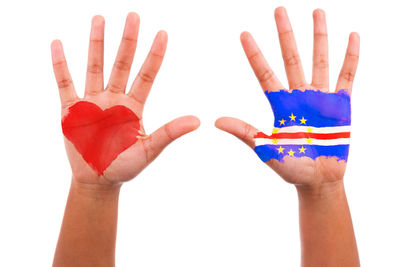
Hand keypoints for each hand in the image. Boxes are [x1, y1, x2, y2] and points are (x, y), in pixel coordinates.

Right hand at [51, 13, 199, 186]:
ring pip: (95, 67)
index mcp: (134, 107)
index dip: (154, 56)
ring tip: (100, 19)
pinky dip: (61, 65)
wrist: (99, 180)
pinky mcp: (71, 111)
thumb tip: (198, 121)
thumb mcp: (149, 150)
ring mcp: (93, 103)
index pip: (146, 76)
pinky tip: (58, 44)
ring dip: (97, 44)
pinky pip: (65, 83)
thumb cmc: (126, 166)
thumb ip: (169, 133)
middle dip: (128, 41)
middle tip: (134, 16)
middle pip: (122, 64)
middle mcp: (115, 100)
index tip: (163, 33)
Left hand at [215, 7, 359, 188]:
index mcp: (280, 104)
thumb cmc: (290, 167)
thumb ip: (245, 132)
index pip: (264, 73)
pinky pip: (347, 76)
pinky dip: (350, 56)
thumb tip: (216, 121)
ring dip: (318, 36)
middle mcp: (299, 95)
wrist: (317, 180)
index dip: (254, 54)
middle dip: (285, 35)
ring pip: (319, 60)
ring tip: (316, 11)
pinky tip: (351, 35)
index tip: (243, 34)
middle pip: (291, 58)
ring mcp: (321, 97)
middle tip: (278, 10)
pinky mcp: (341, 104)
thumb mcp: (265, 149)